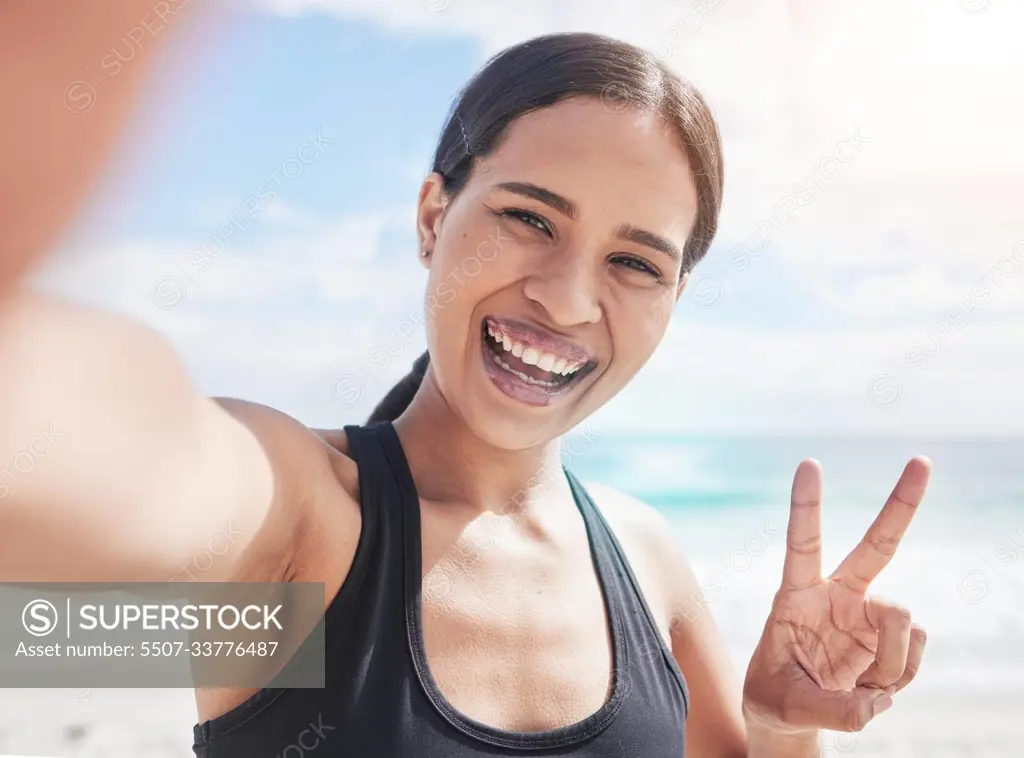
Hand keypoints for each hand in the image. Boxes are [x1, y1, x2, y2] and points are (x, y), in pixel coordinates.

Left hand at [743, 457, 929, 733]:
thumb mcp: (783, 708)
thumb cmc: (775, 698)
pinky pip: (913, 654)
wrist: (792, 714)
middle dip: (901, 505)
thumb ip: (827, 710)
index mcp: (796, 596)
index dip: (807, 506)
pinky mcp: (891, 639)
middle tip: (921, 462)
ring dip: (889, 665)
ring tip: (856, 686)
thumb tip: (873, 702)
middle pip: (876, 546)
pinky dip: (897, 680)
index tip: (809, 464)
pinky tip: (871, 687)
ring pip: (902, 624)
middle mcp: (837, 596)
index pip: (802, 544)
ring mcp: (869, 616)